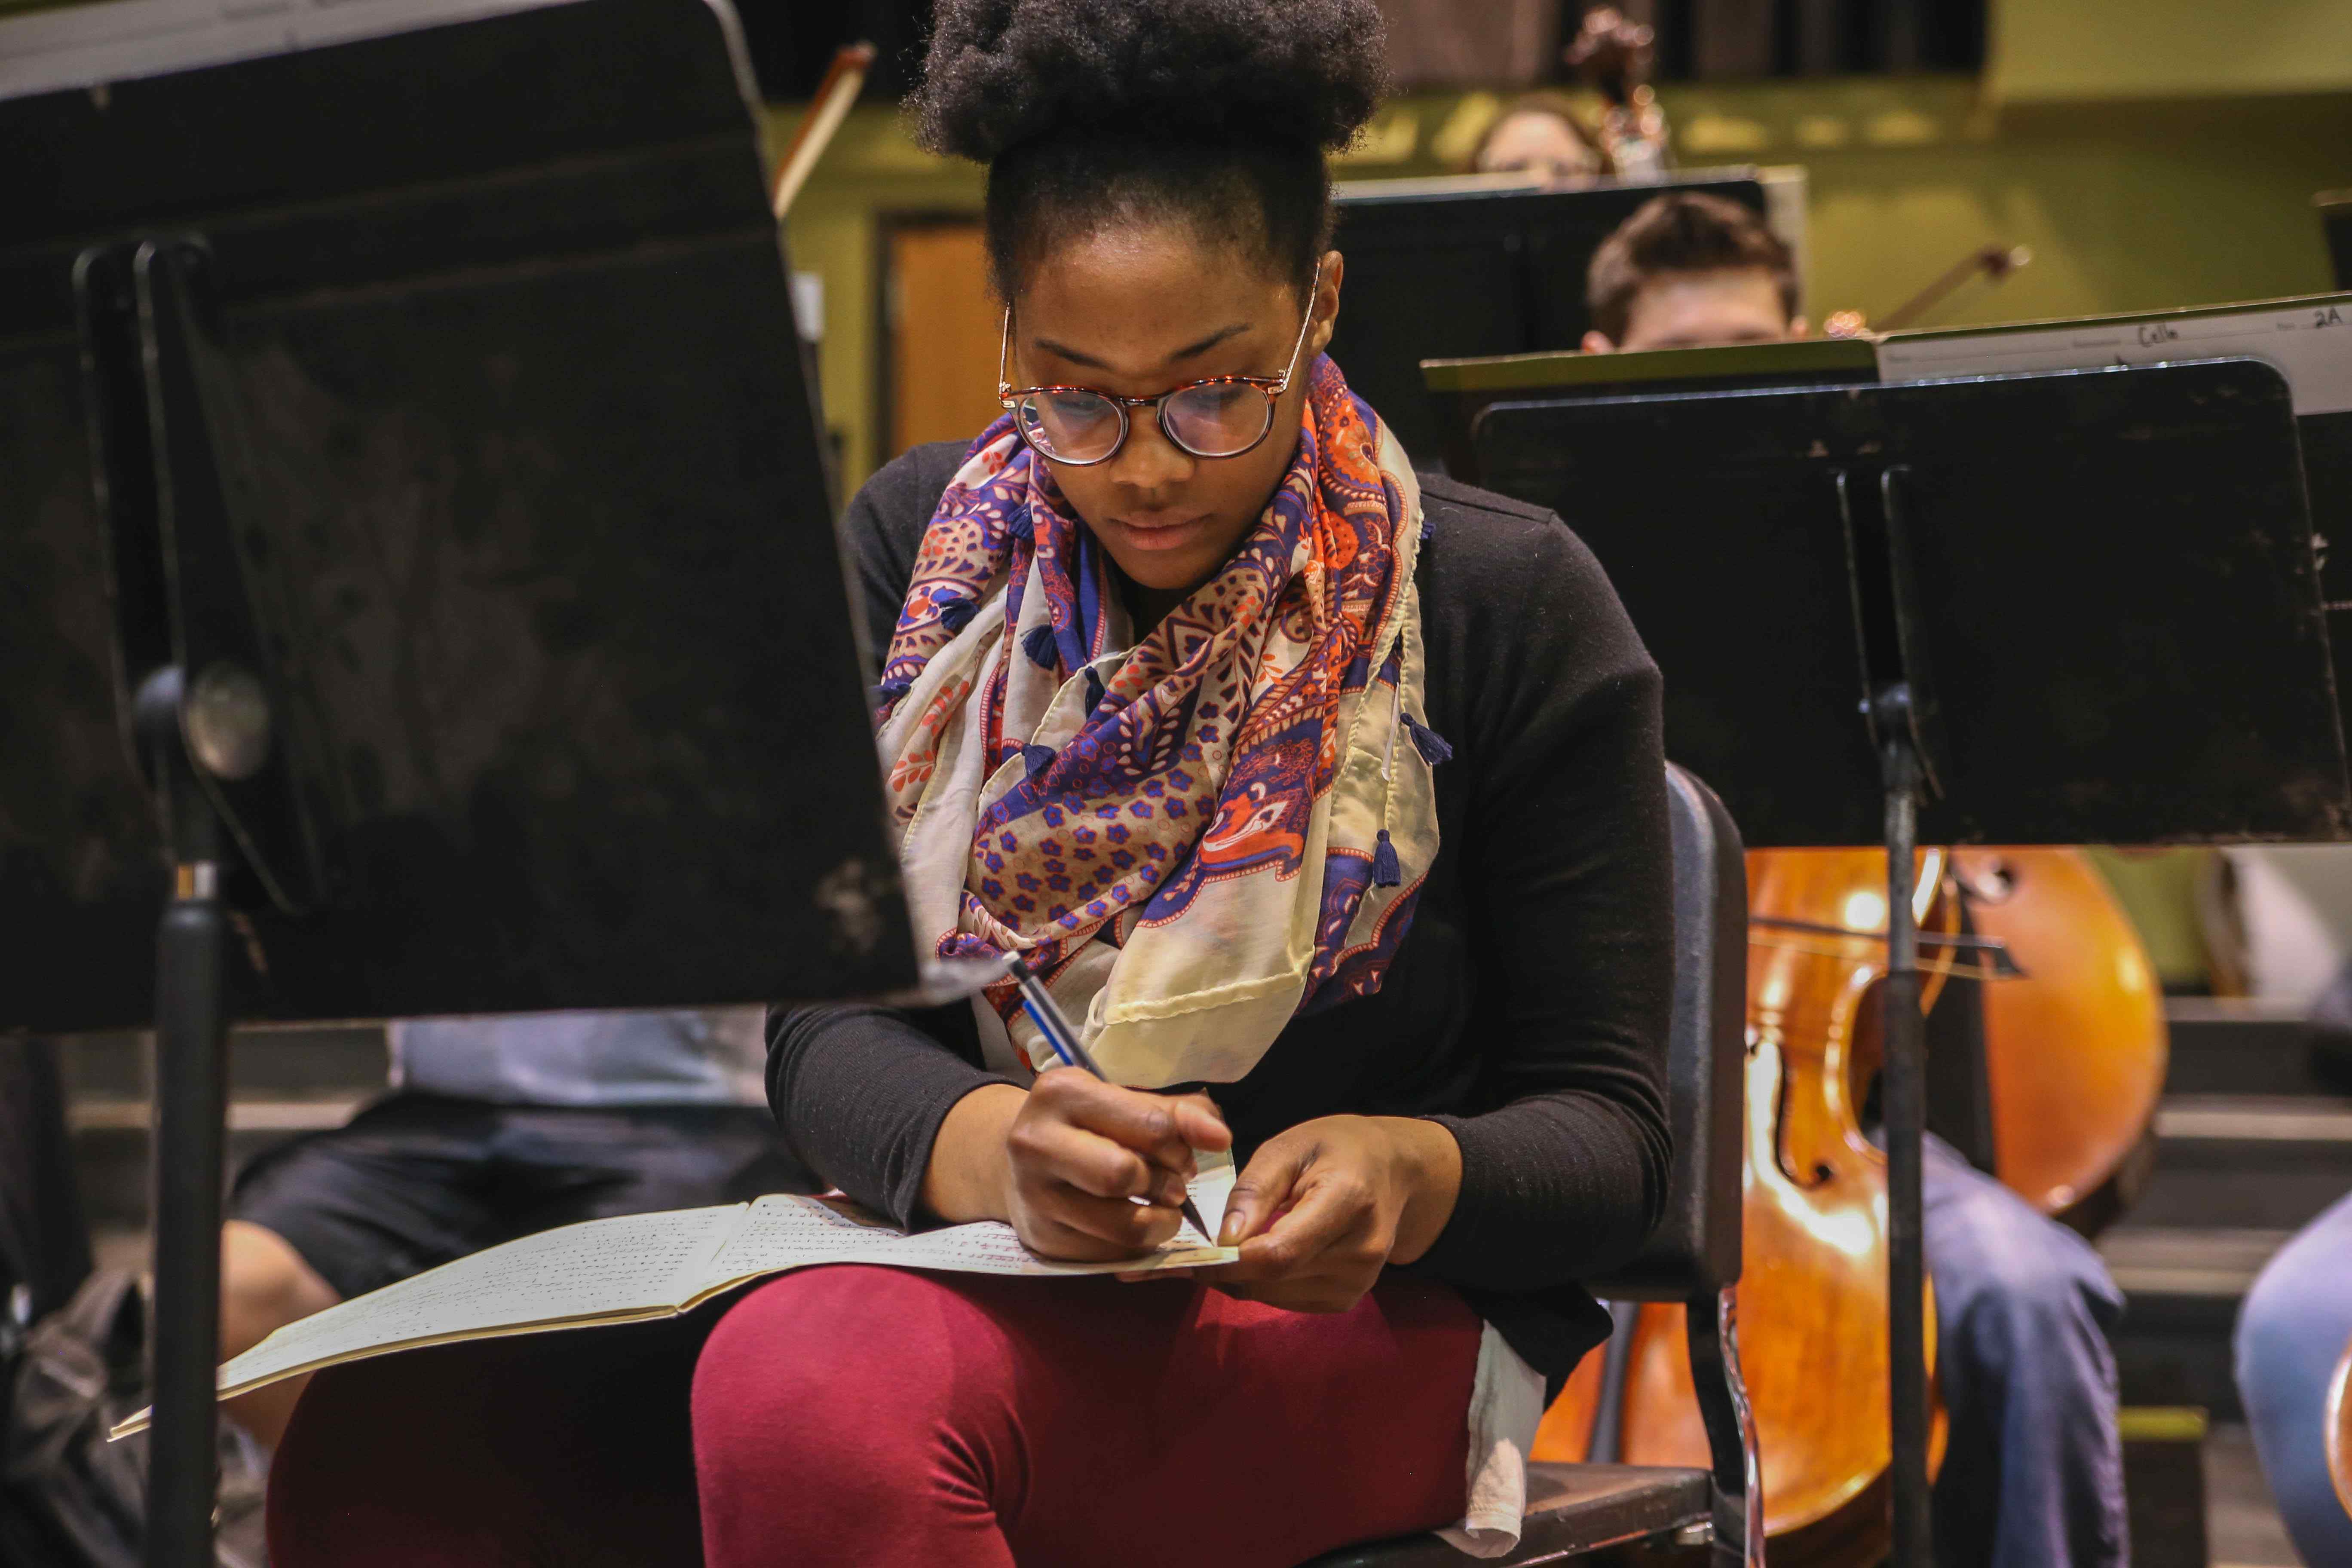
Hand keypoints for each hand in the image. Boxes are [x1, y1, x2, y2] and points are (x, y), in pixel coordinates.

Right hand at [922, 1073, 1229, 1261]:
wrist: (1020, 1164)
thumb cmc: (1087, 1127)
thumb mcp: (1124, 1103)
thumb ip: (1177, 1114)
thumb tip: (1220, 1137)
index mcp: (1061, 1092)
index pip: (1148, 1125)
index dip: (1181, 1146)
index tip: (1186, 1157)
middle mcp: (1036, 1142)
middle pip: (1125, 1174)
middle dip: (1166, 1185)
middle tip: (1174, 1186)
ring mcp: (1034, 1196)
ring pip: (1123, 1226)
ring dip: (1161, 1224)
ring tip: (1163, 1211)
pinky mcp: (1043, 1239)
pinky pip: (1111, 1256)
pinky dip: (1136, 1247)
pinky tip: (1132, 1225)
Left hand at [1190, 1115, 1461, 1313]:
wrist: (1391, 1169)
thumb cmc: (1335, 1148)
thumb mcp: (1288, 1147)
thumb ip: (1254, 1189)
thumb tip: (1224, 1239)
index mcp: (1348, 1200)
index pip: (1280, 1252)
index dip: (1230, 1260)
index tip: (1192, 1252)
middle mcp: (1361, 1249)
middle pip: (1275, 1278)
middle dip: (1226, 1270)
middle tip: (1192, 1252)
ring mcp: (1360, 1280)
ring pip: (1277, 1296)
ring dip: (1242, 1280)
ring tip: (1225, 1250)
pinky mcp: (1350, 1297)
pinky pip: (1290, 1303)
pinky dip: (1264, 1286)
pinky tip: (1256, 1260)